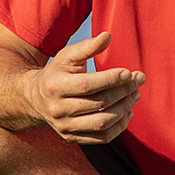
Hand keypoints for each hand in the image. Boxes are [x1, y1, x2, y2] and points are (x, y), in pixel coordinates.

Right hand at [27, 31, 145, 143]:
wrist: (35, 98)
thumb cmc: (57, 72)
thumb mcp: (67, 56)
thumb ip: (87, 46)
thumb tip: (108, 36)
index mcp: (54, 86)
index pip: (87, 85)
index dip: (111, 79)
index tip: (129, 72)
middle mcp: (57, 109)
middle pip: (98, 104)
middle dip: (123, 91)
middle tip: (139, 80)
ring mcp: (65, 127)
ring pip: (102, 123)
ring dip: (124, 109)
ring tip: (135, 95)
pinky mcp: (72, 138)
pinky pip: (102, 138)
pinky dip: (119, 126)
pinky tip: (127, 112)